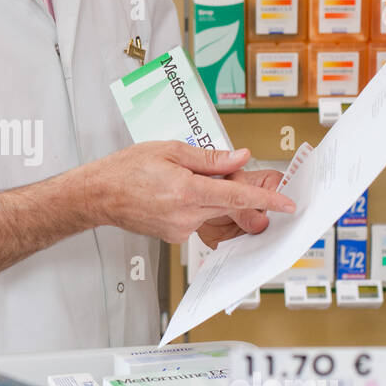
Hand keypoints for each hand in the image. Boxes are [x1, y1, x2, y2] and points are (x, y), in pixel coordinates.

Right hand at [85, 143, 294, 244]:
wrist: (99, 195)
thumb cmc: (126, 169)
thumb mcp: (169, 150)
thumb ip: (209, 158)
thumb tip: (239, 158)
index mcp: (186, 191)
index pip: (237, 196)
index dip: (266, 200)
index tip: (287, 204)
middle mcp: (185, 215)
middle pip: (228, 205)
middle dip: (238, 193)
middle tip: (238, 178)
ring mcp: (180, 229)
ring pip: (213, 212)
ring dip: (213, 197)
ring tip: (186, 180)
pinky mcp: (174, 236)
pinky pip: (198, 219)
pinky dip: (197, 206)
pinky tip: (176, 194)